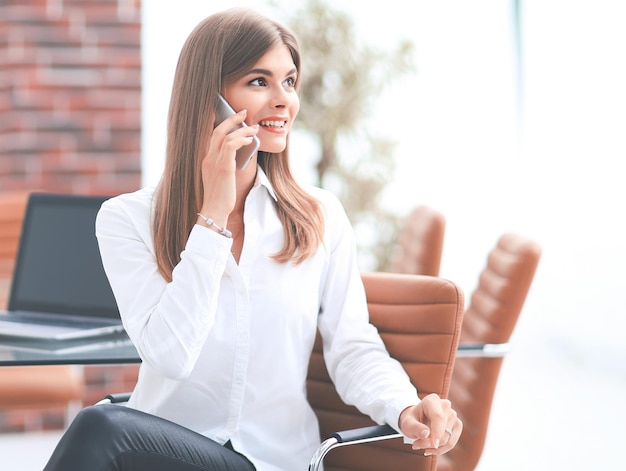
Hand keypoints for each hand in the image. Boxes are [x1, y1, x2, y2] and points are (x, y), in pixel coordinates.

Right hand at [199, 109, 258, 224]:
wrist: (214, 210)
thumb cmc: (219, 197)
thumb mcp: (220, 177)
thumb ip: (225, 164)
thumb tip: (239, 154)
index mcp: (206, 159)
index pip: (210, 135)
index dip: (219, 122)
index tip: (228, 114)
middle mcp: (208, 158)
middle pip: (217, 130)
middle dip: (231, 118)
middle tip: (243, 112)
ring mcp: (215, 162)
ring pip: (226, 136)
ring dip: (241, 129)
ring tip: (253, 128)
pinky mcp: (224, 167)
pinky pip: (230, 146)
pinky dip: (240, 140)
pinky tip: (249, 141)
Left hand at [398, 393, 461, 455]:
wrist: (416, 420)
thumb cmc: (411, 420)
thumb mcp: (407, 423)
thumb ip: (416, 428)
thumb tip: (427, 434)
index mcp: (432, 400)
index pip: (438, 417)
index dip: (436, 432)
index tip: (433, 444)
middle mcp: (445, 405)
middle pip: (442, 431)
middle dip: (429, 442)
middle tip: (415, 445)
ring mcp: (453, 415)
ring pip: (447, 439)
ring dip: (433, 447)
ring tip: (420, 445)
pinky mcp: (457, 425)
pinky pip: (451, 443)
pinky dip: (440, 449)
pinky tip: (430, 449)